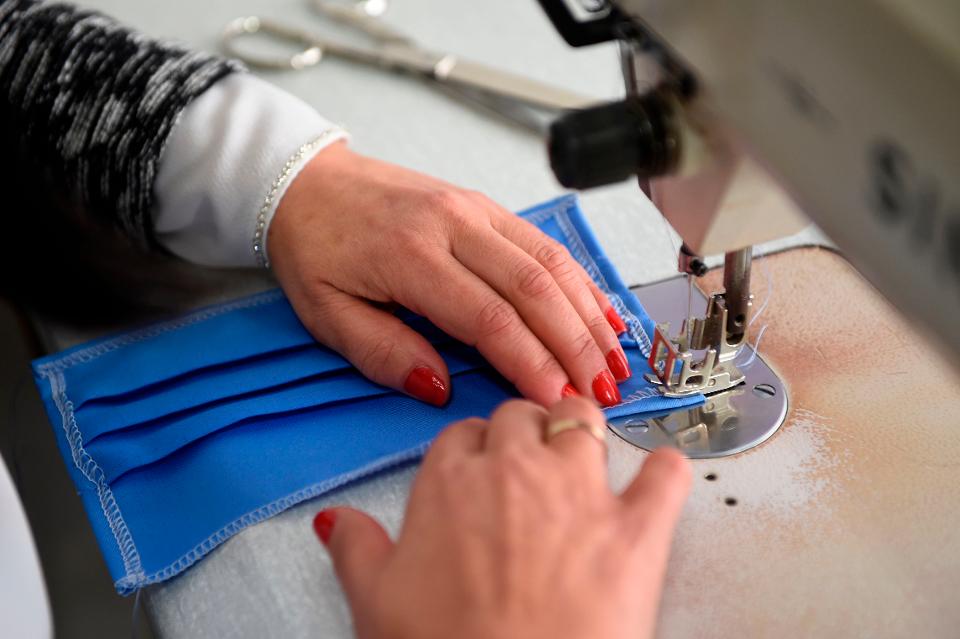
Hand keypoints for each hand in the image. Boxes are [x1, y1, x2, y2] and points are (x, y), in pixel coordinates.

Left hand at [269, 143, 631, 406]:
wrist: (308, 181)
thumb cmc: (315, 248)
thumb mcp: (326, 313)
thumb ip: (382, 352)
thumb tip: (439, 387)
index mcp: (411, 256)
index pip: (489, 318)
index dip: (532, 363)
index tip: (557, 400)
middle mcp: (453, 226)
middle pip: (534, 289)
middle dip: (576, 346)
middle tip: (601, 391)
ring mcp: (475, 210)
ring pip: (550, 263)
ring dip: (588, 314)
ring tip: (613, 361)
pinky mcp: (486, 206)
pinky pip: (544, 243)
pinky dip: (579, 280)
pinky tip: (601, 310)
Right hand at [312, 397, 690, 638]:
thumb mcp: (376, 602)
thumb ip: (358, 548)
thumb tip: (337, 522)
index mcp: (452, 481)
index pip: (461, 435)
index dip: (472, 449)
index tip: (477, 465)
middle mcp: (516, 470)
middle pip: (520, 416)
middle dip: (522, 431)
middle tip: (525, 460)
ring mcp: (580, 493)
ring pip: (583, 421)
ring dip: (582, 429)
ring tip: (582, 447)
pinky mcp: (636, 529)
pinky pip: (664, 478)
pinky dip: (667, 472)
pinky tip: (663, 472)